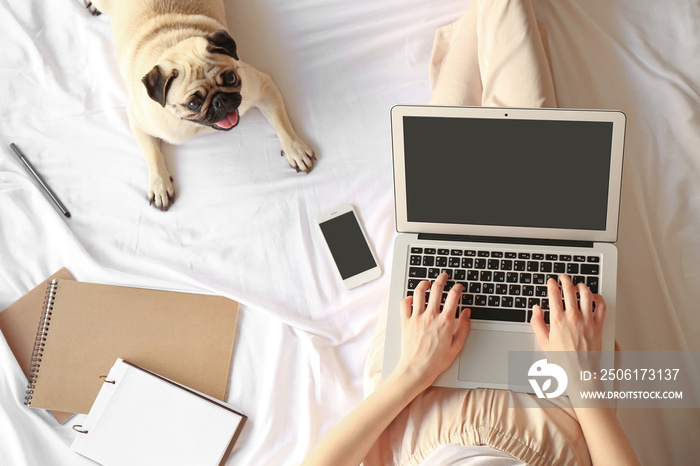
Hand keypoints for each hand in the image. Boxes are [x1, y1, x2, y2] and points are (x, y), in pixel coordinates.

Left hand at [394, 273, 470, 391]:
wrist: (417, 369)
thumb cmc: (437, 361)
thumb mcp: (457, 346)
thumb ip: (464, 327)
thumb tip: (468, 313)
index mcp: (445, 322)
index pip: (453, 297)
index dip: (458, 288)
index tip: (459, 287)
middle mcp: (431, 316)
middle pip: (436, 289)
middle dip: (442, 279)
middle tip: (444, 276)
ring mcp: (417, 318)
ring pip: (419, 292)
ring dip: (424, 284)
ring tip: (427, 282)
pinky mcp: (405, 322)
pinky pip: (404, 304)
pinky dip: (408, 298)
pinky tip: (412, 299)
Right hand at [530, 274, 606, 352]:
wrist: (580, 372)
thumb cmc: (561, 359)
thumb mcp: (543, 341)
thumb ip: (537, 322)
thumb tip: (536, 309)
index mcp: (557, 320)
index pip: (554, 294)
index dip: (551, 284)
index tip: (551, 281)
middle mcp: (573, 317)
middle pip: (569, 290)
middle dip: (565, 280)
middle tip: (563, 277)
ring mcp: (587, 320)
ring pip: (586, 294)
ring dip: (581, 286)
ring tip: (577, 285)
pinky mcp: (598, 325)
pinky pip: (601, 306)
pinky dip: (597, 298)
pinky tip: (593, 297)